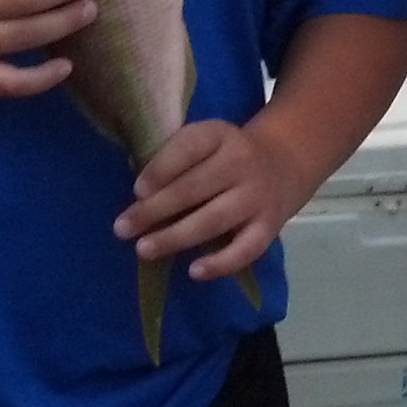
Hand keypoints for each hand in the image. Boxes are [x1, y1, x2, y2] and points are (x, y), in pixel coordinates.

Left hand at [117, 117, 299, 280]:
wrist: (283, 164)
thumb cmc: (224, 156)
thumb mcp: (204, 141)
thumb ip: (173, 158)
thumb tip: (136, 184)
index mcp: (219, 135)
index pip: (189, 147)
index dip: (162, 168)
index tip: (137, 190)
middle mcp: (242, 162)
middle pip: (194, 187)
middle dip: (155, 210)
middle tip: (122, 229)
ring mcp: (257, 196)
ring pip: (214, 219)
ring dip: (176, 236)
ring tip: (143, 249)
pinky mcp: (269, 226)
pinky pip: (246, 249)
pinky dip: (221, 263)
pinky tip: (194, 271)